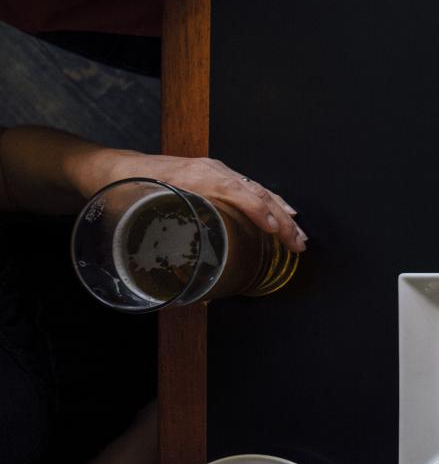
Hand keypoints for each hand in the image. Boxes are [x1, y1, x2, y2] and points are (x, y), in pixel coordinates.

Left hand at [82, 149, 306, 252]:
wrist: (115, 169)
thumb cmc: (125, 193)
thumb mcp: (139, 220)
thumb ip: (165, 256)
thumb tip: (196, 294)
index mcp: (191, 177)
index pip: (234, 189)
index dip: (255, 210)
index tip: (272, 230)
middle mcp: (209, 171)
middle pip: (254, 191)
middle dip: (280, 219)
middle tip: (296, 244)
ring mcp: (215, 171)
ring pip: (257, 189)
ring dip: (281, 213)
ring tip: (297, 235)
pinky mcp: (217, 175)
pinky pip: (250, 186)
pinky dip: (271, 201)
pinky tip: (284, 211)